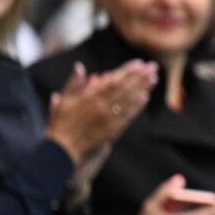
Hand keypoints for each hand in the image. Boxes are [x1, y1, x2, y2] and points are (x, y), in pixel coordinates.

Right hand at [43, 60, 157, 162]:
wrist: (61, 151)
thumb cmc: (60, 125)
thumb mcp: (63, 102)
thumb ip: (73, 84)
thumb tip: (79, 66)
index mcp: (89, 98)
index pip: (112, 81)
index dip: (126, 71)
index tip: (138, 63)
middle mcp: (100, 107)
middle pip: (124, 89)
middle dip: (140, 77)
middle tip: (153, 67)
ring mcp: (107, 119)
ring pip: (128, 101)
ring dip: (142, 89)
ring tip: (154, 79)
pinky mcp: (111, 131)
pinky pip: (126, 117)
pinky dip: (136, 107)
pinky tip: (145, 98)